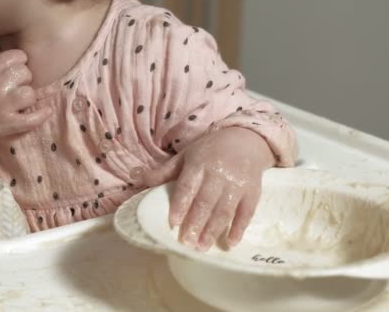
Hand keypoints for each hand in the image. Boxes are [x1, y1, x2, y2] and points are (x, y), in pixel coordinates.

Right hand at [0, 49, 51, 159]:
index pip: (16, 57)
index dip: (19, 62)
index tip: (16, 69)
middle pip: (26, 74)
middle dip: (24, 80)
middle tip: (16, 87)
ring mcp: (4, 106)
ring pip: (30, 94)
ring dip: (27, 97)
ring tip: (20, 101)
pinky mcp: (8, 124)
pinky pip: (32, 118)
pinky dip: (41, 115)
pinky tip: (45, 110)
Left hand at [146, 127, 274, 250]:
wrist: (245, 140)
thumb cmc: (209, 151)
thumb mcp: (185, 156)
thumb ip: (163, 172)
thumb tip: (136, 177)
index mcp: (199, 164)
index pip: (188, 186)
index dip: (181, 204)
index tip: (173, 222)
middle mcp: (218, 174)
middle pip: (206, 202)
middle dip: (196, 223)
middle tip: (186, 243)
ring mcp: (237, 184)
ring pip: (224, 210)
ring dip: (213, 230)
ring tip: (202, 247)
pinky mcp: (252, 192)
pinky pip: (246, 212)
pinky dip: (239, 228)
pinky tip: (230, 243)